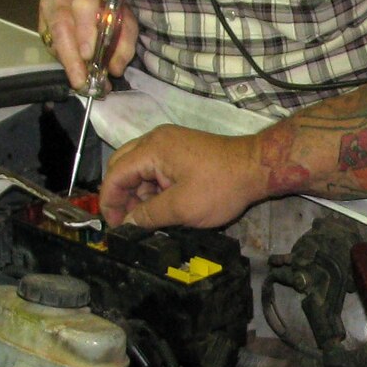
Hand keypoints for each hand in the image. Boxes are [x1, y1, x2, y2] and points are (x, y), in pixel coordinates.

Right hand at [39, 0, 138, 89]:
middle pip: (62, 24)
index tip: (88, 55)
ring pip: (53, 36)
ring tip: (81, 81)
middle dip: (71, 56)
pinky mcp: (41, 20)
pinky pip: (49, 43)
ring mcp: (48, 6)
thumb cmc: (109, 6)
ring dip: (67, 62)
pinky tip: (73, 67)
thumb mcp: (125, 19)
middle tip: (80, 80)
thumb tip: (115, 69)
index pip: (84, 5)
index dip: (85, 30)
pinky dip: (62, 58)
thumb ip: (124, 42)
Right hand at [100, 124, 265, 228]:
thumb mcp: (181, 208)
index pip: (116, 173)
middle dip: (122, 196)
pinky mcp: (181, 150)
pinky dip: (153, 187)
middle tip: (129, 222)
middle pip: (123, 167)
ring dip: (139, 193)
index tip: (114, 226)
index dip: (109, 201)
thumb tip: (127, 225)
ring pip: (139, 169)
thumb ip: (149, 216)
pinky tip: (163, 207)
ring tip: (149, 218)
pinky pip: (155, 168)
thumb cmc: (221, 186)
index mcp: (152, 149)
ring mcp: (170, 143)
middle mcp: (156, 140)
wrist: (257, 167)